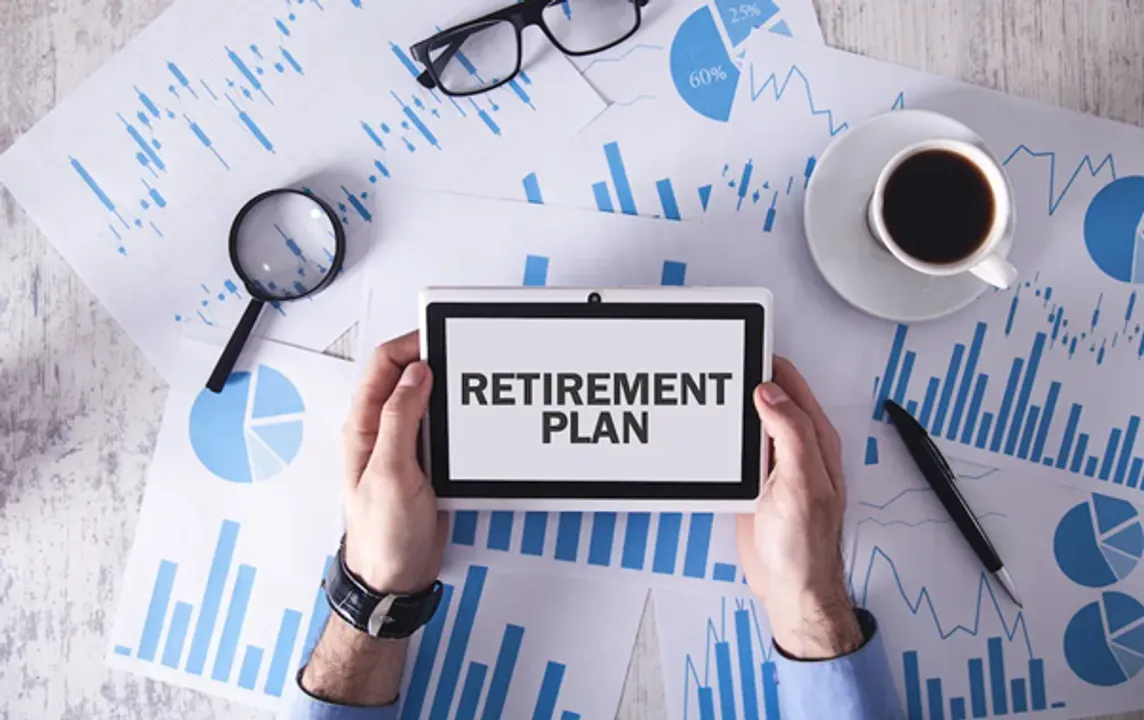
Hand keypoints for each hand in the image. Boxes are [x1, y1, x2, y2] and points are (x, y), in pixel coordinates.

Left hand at [302, 331, 446, 706]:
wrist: (395, 578)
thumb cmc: (382, 536)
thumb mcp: (391, 471)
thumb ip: (400, 419)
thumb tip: (414, 374)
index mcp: (364, 426)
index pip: (383, 365)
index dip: (411, 344)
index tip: (441, 336)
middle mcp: (380, 430)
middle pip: (406, 376)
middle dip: (434, 357)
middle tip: (464, 353)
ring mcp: (403, 445)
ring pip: (426, 399)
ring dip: (447, 387)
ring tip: (473, 378)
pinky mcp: (424, 463)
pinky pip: (440, 427)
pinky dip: (456, 415)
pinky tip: (472, 415)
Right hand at [736, 357, 862, 659]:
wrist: (789, 588)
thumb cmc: (805, 546)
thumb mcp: (802, 482)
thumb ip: (790, 433)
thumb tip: (771, 392)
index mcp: (816, 441)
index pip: (792, 386)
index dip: (769, 363)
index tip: (744, 346)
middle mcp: (797, 448)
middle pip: (769, 398)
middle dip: (747, 377)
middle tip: (718, 359)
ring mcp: (774, 465)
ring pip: (751, 420)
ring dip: (732, 405)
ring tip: (708, 384)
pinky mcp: (754, 482)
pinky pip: (737, 448)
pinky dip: (723, 435)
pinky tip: (709, 428)